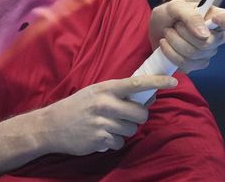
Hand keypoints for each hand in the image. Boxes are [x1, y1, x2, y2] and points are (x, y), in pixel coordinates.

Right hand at [37, 75, 177, 155]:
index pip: (136, 83)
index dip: (157, 82)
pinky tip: (101, 136)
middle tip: (127, 116)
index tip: (173, 81)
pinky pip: (120, 143)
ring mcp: (103, 123)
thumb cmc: (76, 106)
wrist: (51, 126)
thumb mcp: (95, 92)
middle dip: (138, 117)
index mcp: (105, 88)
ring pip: (131, 130)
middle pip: (140, 113)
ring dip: (124, 130)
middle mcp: (105, 104)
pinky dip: (114, 141)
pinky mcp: (100, 139)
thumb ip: (118, 93)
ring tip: (109, 126)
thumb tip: (147, 96)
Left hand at [149, 0, 224, 72]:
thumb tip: (204, 35)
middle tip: (175, 24)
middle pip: (209, 43)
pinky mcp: (196, 64)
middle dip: (184, 33)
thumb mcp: (176, 7)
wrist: (159, 26)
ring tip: (168, 32)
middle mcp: (217, 36)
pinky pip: (186, 64)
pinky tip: (166, 44)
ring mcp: (207, 52)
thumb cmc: (171, 13)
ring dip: (175, 42)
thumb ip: (190, 16)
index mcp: (217, 17)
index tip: (215, 18)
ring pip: (194, 54)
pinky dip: (171, 53)